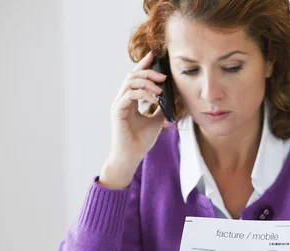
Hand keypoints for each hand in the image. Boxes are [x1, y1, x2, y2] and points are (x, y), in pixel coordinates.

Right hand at [100, 51, 167, 187]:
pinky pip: (130, 95)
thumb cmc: (141, 140)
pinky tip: (155, 99)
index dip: (143, 65)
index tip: (153, 55)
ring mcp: (118, 104)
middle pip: (132, 76)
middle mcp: (122, 99)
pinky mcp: (117, 111)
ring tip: (160, 89)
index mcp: (129, 99)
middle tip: (163, 75)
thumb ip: (160, 107)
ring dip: (147, 82)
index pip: (135, 77)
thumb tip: (172, 96)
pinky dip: (144, 94)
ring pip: (130, 82)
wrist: (132, 156)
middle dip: (148, 71)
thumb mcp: (157, 120)